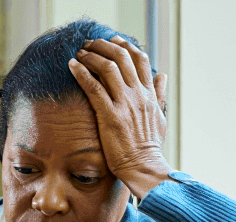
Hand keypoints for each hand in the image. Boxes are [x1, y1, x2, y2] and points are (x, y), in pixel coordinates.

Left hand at [69, 36, 171, 199]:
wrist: (144, 167)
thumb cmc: (149, 147)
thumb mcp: (161, 117)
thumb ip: (160, 94)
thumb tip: (163, 75)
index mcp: (149, 94)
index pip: (140, 59)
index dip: (125, 46)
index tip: (113, 41)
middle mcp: (138, 95)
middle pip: (122, 57)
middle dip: (104, 46)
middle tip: (90, 44)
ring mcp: (125, 104)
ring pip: (108, 67)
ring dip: (92, 55)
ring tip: (80, 52)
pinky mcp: (111, 115)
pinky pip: (94, 87)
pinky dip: (82, 73)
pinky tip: (72, 65)